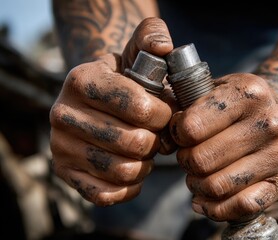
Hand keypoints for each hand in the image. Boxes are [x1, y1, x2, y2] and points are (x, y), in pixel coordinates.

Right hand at [49, 17, 173, 205]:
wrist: (97, 100)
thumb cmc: (126, 78)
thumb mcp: (137, 52)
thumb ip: (152, 38)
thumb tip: (164, 46)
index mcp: (82, 80)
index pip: (140, 108)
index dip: (163, 114)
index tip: (164, 111)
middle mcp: (63, 113)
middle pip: (134, 143)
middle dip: (156, 140)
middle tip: (156, 133)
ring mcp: (60, 146)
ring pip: (124, 171)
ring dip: (145, 163)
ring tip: (144, 149)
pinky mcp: (64, 172)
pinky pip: (107, 194)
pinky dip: (129, 186)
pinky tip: (133, 168)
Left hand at [169, 73, 277, 221]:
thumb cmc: (235, 102)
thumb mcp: (210, 89)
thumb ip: (179, 107)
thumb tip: (163, 142)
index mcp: (249, 93)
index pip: (192, 127)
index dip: (176, 134)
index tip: (181, 134)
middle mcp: (270, 122)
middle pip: (202, 160)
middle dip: (185, 162)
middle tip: (188, 157)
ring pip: (218, 186)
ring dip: (197, 186)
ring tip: (198, 175)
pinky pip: (244, 206)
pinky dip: (218, 209)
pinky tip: (208, 199)